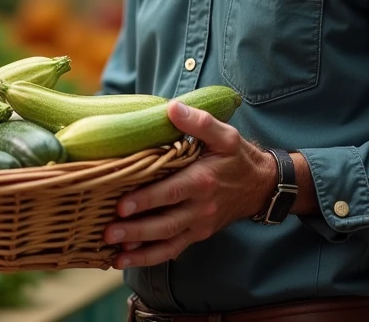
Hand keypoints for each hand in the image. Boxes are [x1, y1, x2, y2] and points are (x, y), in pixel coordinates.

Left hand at [104, 101, 276, 269]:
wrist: (260, 186)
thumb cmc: (237, 157)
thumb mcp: (224, 134)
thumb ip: (198, 121)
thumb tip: (172, 107)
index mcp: (203, 180)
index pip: (171, 192)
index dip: (146, 200)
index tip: (121, 204)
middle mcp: (201, 207)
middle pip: (165, 224)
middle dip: (136, 231)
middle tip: (108, 232)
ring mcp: (199, 225)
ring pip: (167, 243)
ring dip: (140, 252)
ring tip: (114, 255)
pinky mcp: (197, 235)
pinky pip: (173, 250)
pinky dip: (150, 258)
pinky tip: (127, 260)